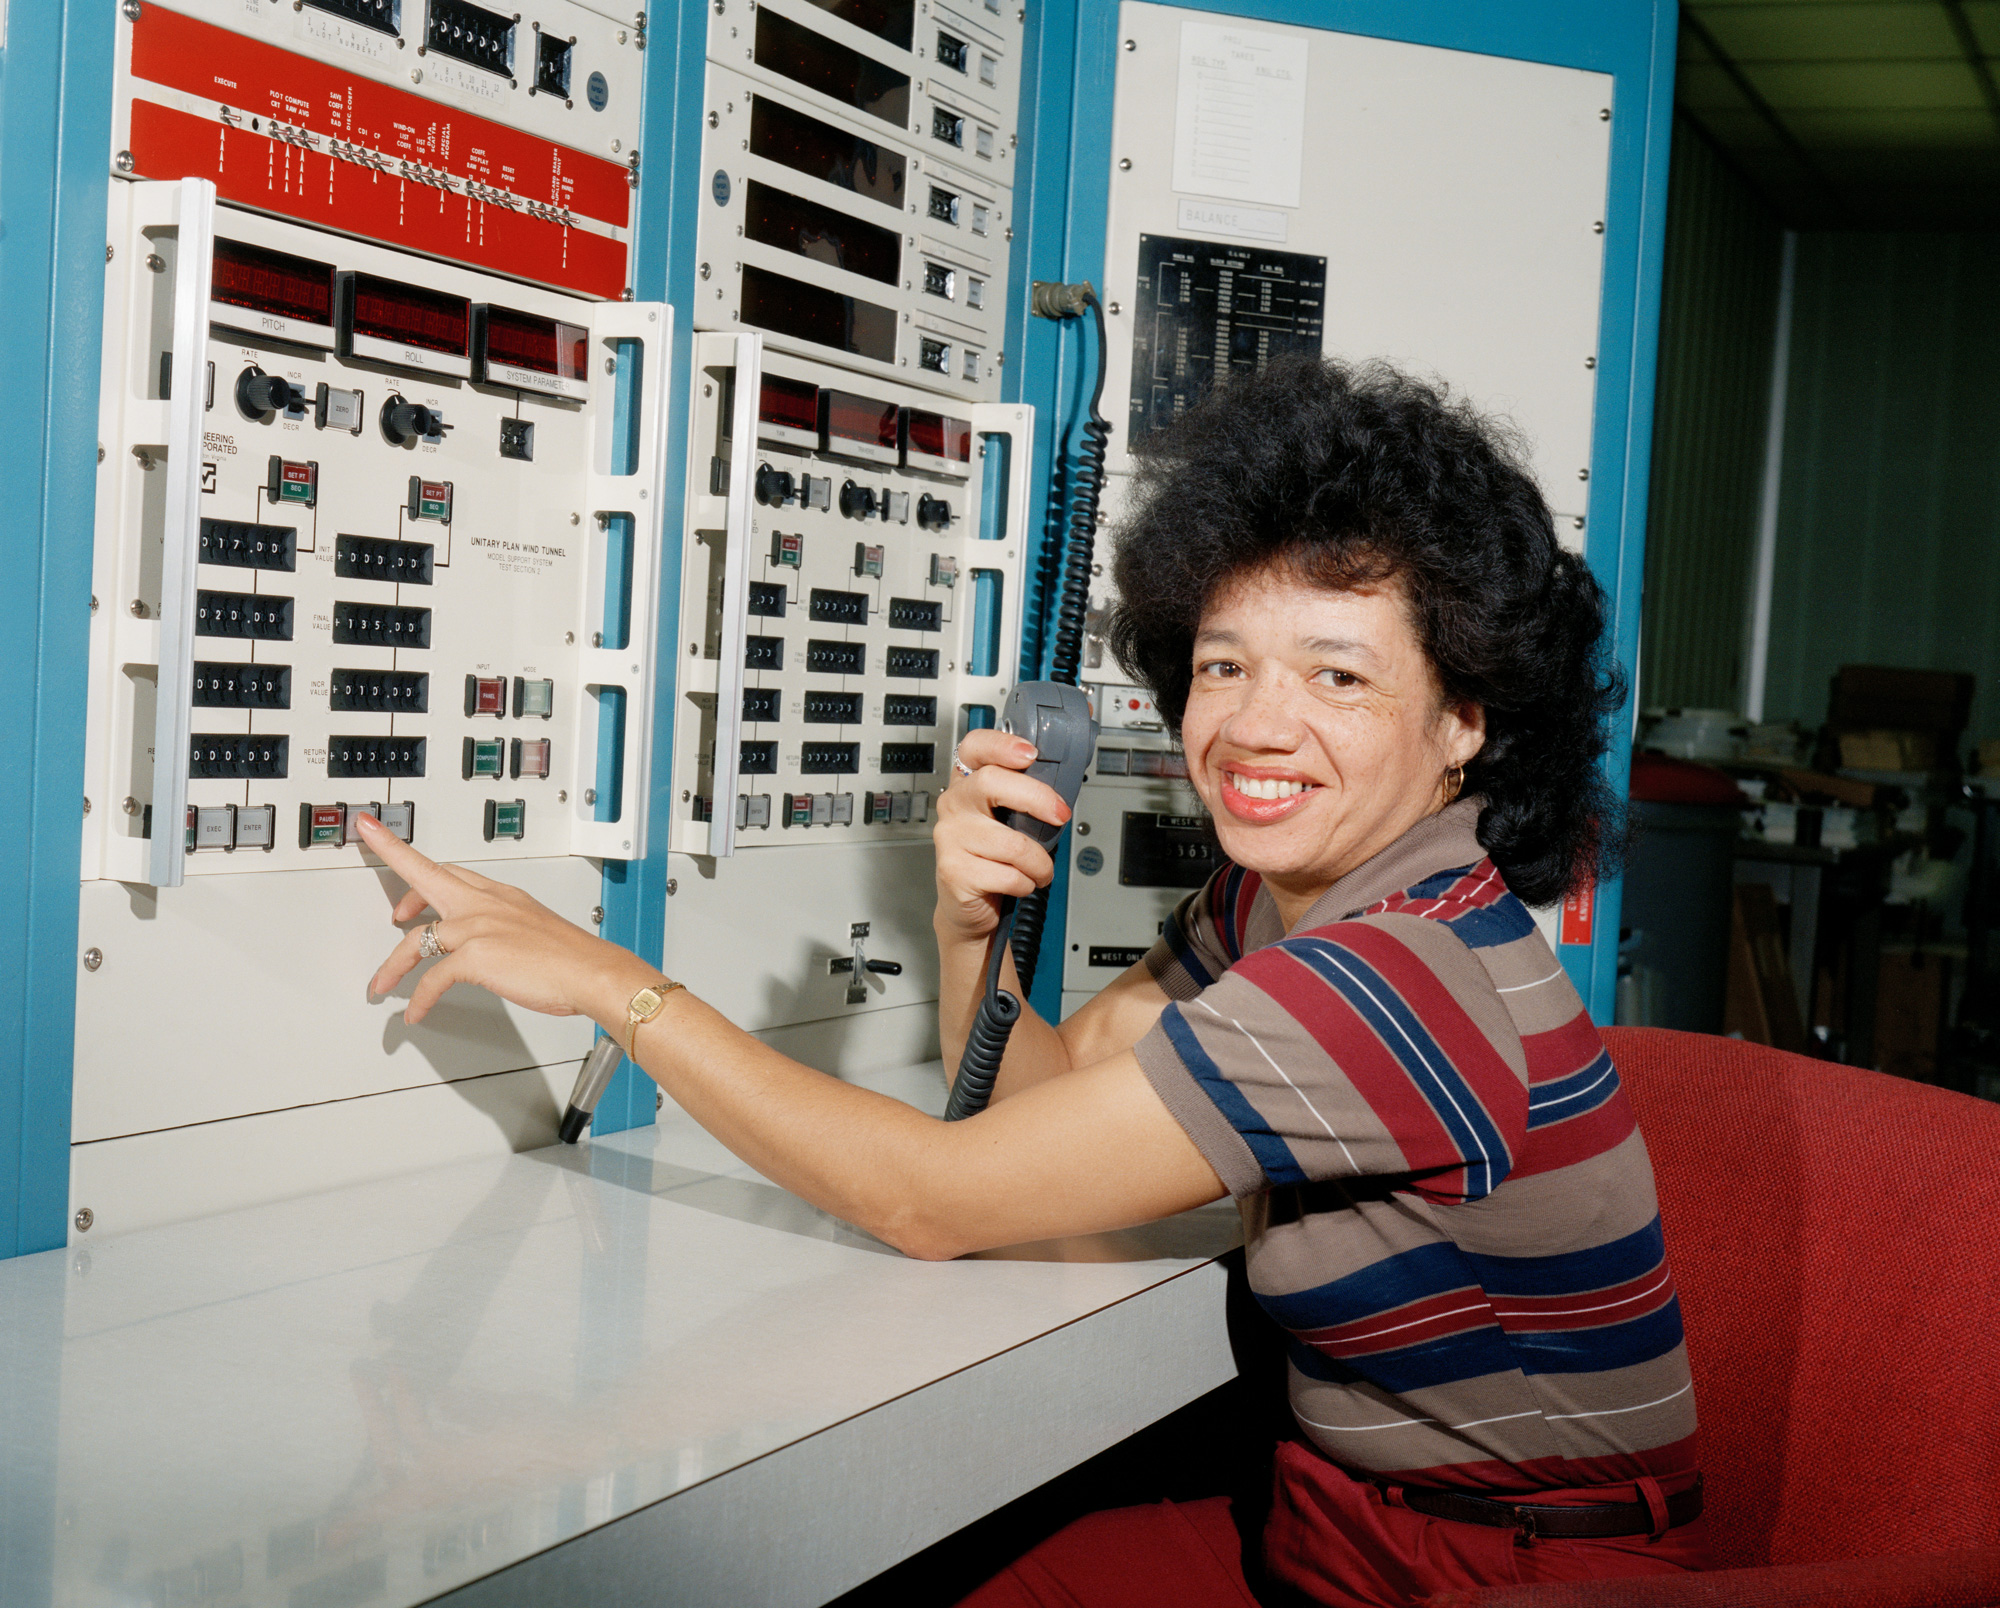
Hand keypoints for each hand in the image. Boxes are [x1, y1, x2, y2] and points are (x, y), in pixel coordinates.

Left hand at [357, 815, 647, 1025]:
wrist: (592, 972)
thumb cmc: (571, 958)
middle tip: (367, 840)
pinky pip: (432, 978)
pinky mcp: (476, 955)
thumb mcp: (533, 930)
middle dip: (391, 855)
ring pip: (418, 938)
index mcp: (499, 896)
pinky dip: (420, 998)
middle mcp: (485, 904)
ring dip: (393, 965)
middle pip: (426, 876)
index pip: (449, 867)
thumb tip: (485, 947)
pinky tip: (417, 1011)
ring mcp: (479, 927)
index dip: (412, 851)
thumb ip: (503, 930)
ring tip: (381, 983)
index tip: (386, 833)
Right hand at [932, 728, 1070, 944]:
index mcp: (968, 783)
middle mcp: (954, 804)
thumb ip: (1026, 799)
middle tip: (1061, 816)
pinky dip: (1026, 884)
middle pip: (991, 782)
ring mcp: (950, 837)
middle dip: (1037, 798)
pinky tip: (1020, 884)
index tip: (1030, 754)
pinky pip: (1009, 875)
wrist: (967, 903)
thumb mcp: (1008, 820)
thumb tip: (1065, 786)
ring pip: (1012, 843)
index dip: (1002, 744)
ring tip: (1040, 869)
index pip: (974, 747)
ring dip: (1040, 863)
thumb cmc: (993, 857)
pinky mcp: (954, 871)